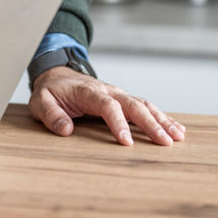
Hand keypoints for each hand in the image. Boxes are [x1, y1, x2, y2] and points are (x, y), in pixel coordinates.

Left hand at [29, 66, 185, 146]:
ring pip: (144, 105)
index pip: (108, 106)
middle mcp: (108, 91)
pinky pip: (145, 107)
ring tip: (178, 137)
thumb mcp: (40, 102)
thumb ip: (51, 115)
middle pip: (133, 105)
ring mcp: (118, 94)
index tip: (127, 142)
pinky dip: (161, 117)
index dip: (118, 123)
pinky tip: (176, 129)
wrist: (57, 74)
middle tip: (165, 142)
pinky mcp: (123, 100)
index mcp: (89, 92)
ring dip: (161, 120)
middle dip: (150, 124)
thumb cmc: (50, 91)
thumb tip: (65, 130)